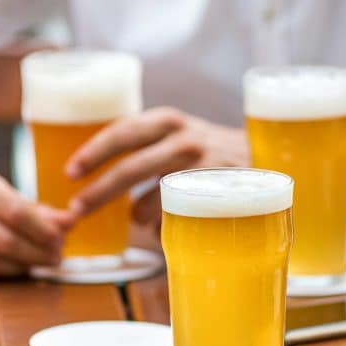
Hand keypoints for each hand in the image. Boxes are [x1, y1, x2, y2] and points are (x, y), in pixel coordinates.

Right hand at [0, 164, 73, 275]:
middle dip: (37, 251)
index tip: (62, 238)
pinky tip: (19, 267)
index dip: (43, 230)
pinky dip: (2, 271)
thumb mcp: (0, 190)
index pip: (15, 211)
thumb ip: (36, 209)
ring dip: (22, 265)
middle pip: (4, 239)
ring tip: (42, 262)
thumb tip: (70, 222)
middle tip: (57, 256)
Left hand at [64, 107, 248, 225]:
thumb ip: (148, 146)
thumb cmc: (216, 154)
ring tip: (134, 220)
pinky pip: (177, 217)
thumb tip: (102, 177)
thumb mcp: (183, 136)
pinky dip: (166, 225)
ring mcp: (203, 167)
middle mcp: (185, 138)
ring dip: (136, 214)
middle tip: (77, 210)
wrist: (274, 161)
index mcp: (169, 121)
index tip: (71, 171)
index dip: (93, 151)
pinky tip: (170, 222)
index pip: (122, 131)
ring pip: (152, 199)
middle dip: (98, 192)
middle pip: (129, 167)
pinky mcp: (218, 193)